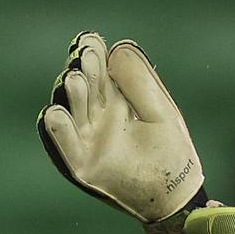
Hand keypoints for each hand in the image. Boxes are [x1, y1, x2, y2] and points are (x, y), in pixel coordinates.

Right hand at [37, 32, 206, 233]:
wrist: (178, 193)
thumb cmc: (171, 152)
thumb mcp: (161, 112)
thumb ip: (141, 82)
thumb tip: (117, 48)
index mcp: (116, 102)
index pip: (99, 74)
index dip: (93, 56)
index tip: (91, 39)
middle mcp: (97, 119)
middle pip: (84, 89)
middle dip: (83, 70)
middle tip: (86, 53)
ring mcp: (88, 141)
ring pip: (72, 112)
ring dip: (71, 95)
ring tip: (74, 77)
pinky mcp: (83, 165)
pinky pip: (65, 146)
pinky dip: (58, 130)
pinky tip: (57, 112)